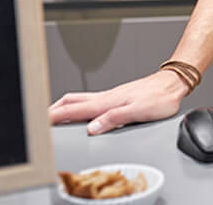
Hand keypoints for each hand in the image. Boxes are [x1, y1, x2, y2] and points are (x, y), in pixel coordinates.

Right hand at [48, 70, 190, 134]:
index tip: (40, 121)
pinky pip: (90, 100)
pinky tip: (81, 110)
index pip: (74, 110)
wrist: (173, 84)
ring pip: (79, 99)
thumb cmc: (160, 98)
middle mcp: (106, 97)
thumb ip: (114, 119)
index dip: (55, 116)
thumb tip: (92, 128)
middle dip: (53, 109)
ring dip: (64, 106)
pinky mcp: (117, 96)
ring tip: (53, 114)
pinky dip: (78, 105)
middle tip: (39, 118)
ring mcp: (110, 95)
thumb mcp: (138, 111)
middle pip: (71, 101)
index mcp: (107, 102)